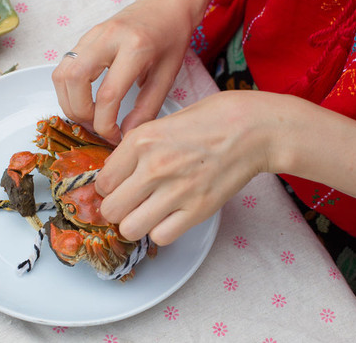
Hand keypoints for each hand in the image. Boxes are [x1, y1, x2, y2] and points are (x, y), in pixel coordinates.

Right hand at [51, 0, 194, 143]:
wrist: (165, 5)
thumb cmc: (171, 39)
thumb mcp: (167, 76)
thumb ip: (147, 108)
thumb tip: (127, 135)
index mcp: (135, 48)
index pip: (108, 95)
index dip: (105, 124)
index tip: (114, 137)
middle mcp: (108, 37)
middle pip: (74, 81)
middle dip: (80, 113)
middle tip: (97, 126)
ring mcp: (92, 34)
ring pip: (61, 74)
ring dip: (69, 102)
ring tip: (90, 116)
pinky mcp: (84, 36)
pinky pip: (63, 67)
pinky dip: (68, 90)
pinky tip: (85, 100)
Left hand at [95, 91, 271, 244]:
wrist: (254, 129)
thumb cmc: (213, 119)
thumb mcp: (164, 121)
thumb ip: (137, 147)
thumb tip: (116, 172)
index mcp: (141, 140)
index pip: (102, 182)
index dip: (109, 187)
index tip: (120, 186)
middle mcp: (154, 166)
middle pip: (110, 210)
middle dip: (117, 209)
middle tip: (131, 202)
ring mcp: (176, 191)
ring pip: (130, 229)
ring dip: (136, 224)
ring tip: (148, 212)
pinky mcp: (198, 210)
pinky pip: (161, 237)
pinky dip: (161, 231)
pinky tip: (170, 217)